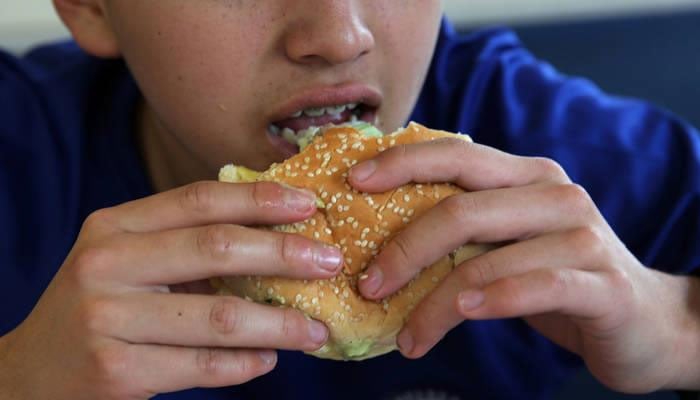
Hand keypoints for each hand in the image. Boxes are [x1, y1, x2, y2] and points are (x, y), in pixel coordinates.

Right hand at [0, 181, 341, 398]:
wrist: (32, 374)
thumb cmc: (99, 307)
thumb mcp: (127, 261)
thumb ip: (186, 243)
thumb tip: (277, 235)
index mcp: (114, 227)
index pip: (200, 200)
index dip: (260, 199)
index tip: (309, 204)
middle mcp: (106, 265)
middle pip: (216, 249)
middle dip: (284, 254)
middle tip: (330, 262)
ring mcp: (108, 320)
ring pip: (219, 318)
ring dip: (279, 324)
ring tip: (315, 329)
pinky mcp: (117, 372)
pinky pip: (203, 366)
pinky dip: (246, 363)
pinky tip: (269, 358)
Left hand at [349, 138, 699, 392]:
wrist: (645, 319)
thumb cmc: (556, 277)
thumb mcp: (507, 242)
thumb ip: (463, 227)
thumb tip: (378, 232)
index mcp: (525, 176)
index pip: (454, 153)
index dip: (400, 162)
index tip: (352, 182)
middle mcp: (554, 194)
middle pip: (460, 207)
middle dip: (403, 248)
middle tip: (368, 284)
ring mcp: (581, 236)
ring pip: (486, 259)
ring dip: (434, 302)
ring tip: (407, 335)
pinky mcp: (602, 284)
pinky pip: (536, 286)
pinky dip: (492, 300)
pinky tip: (463, 314)